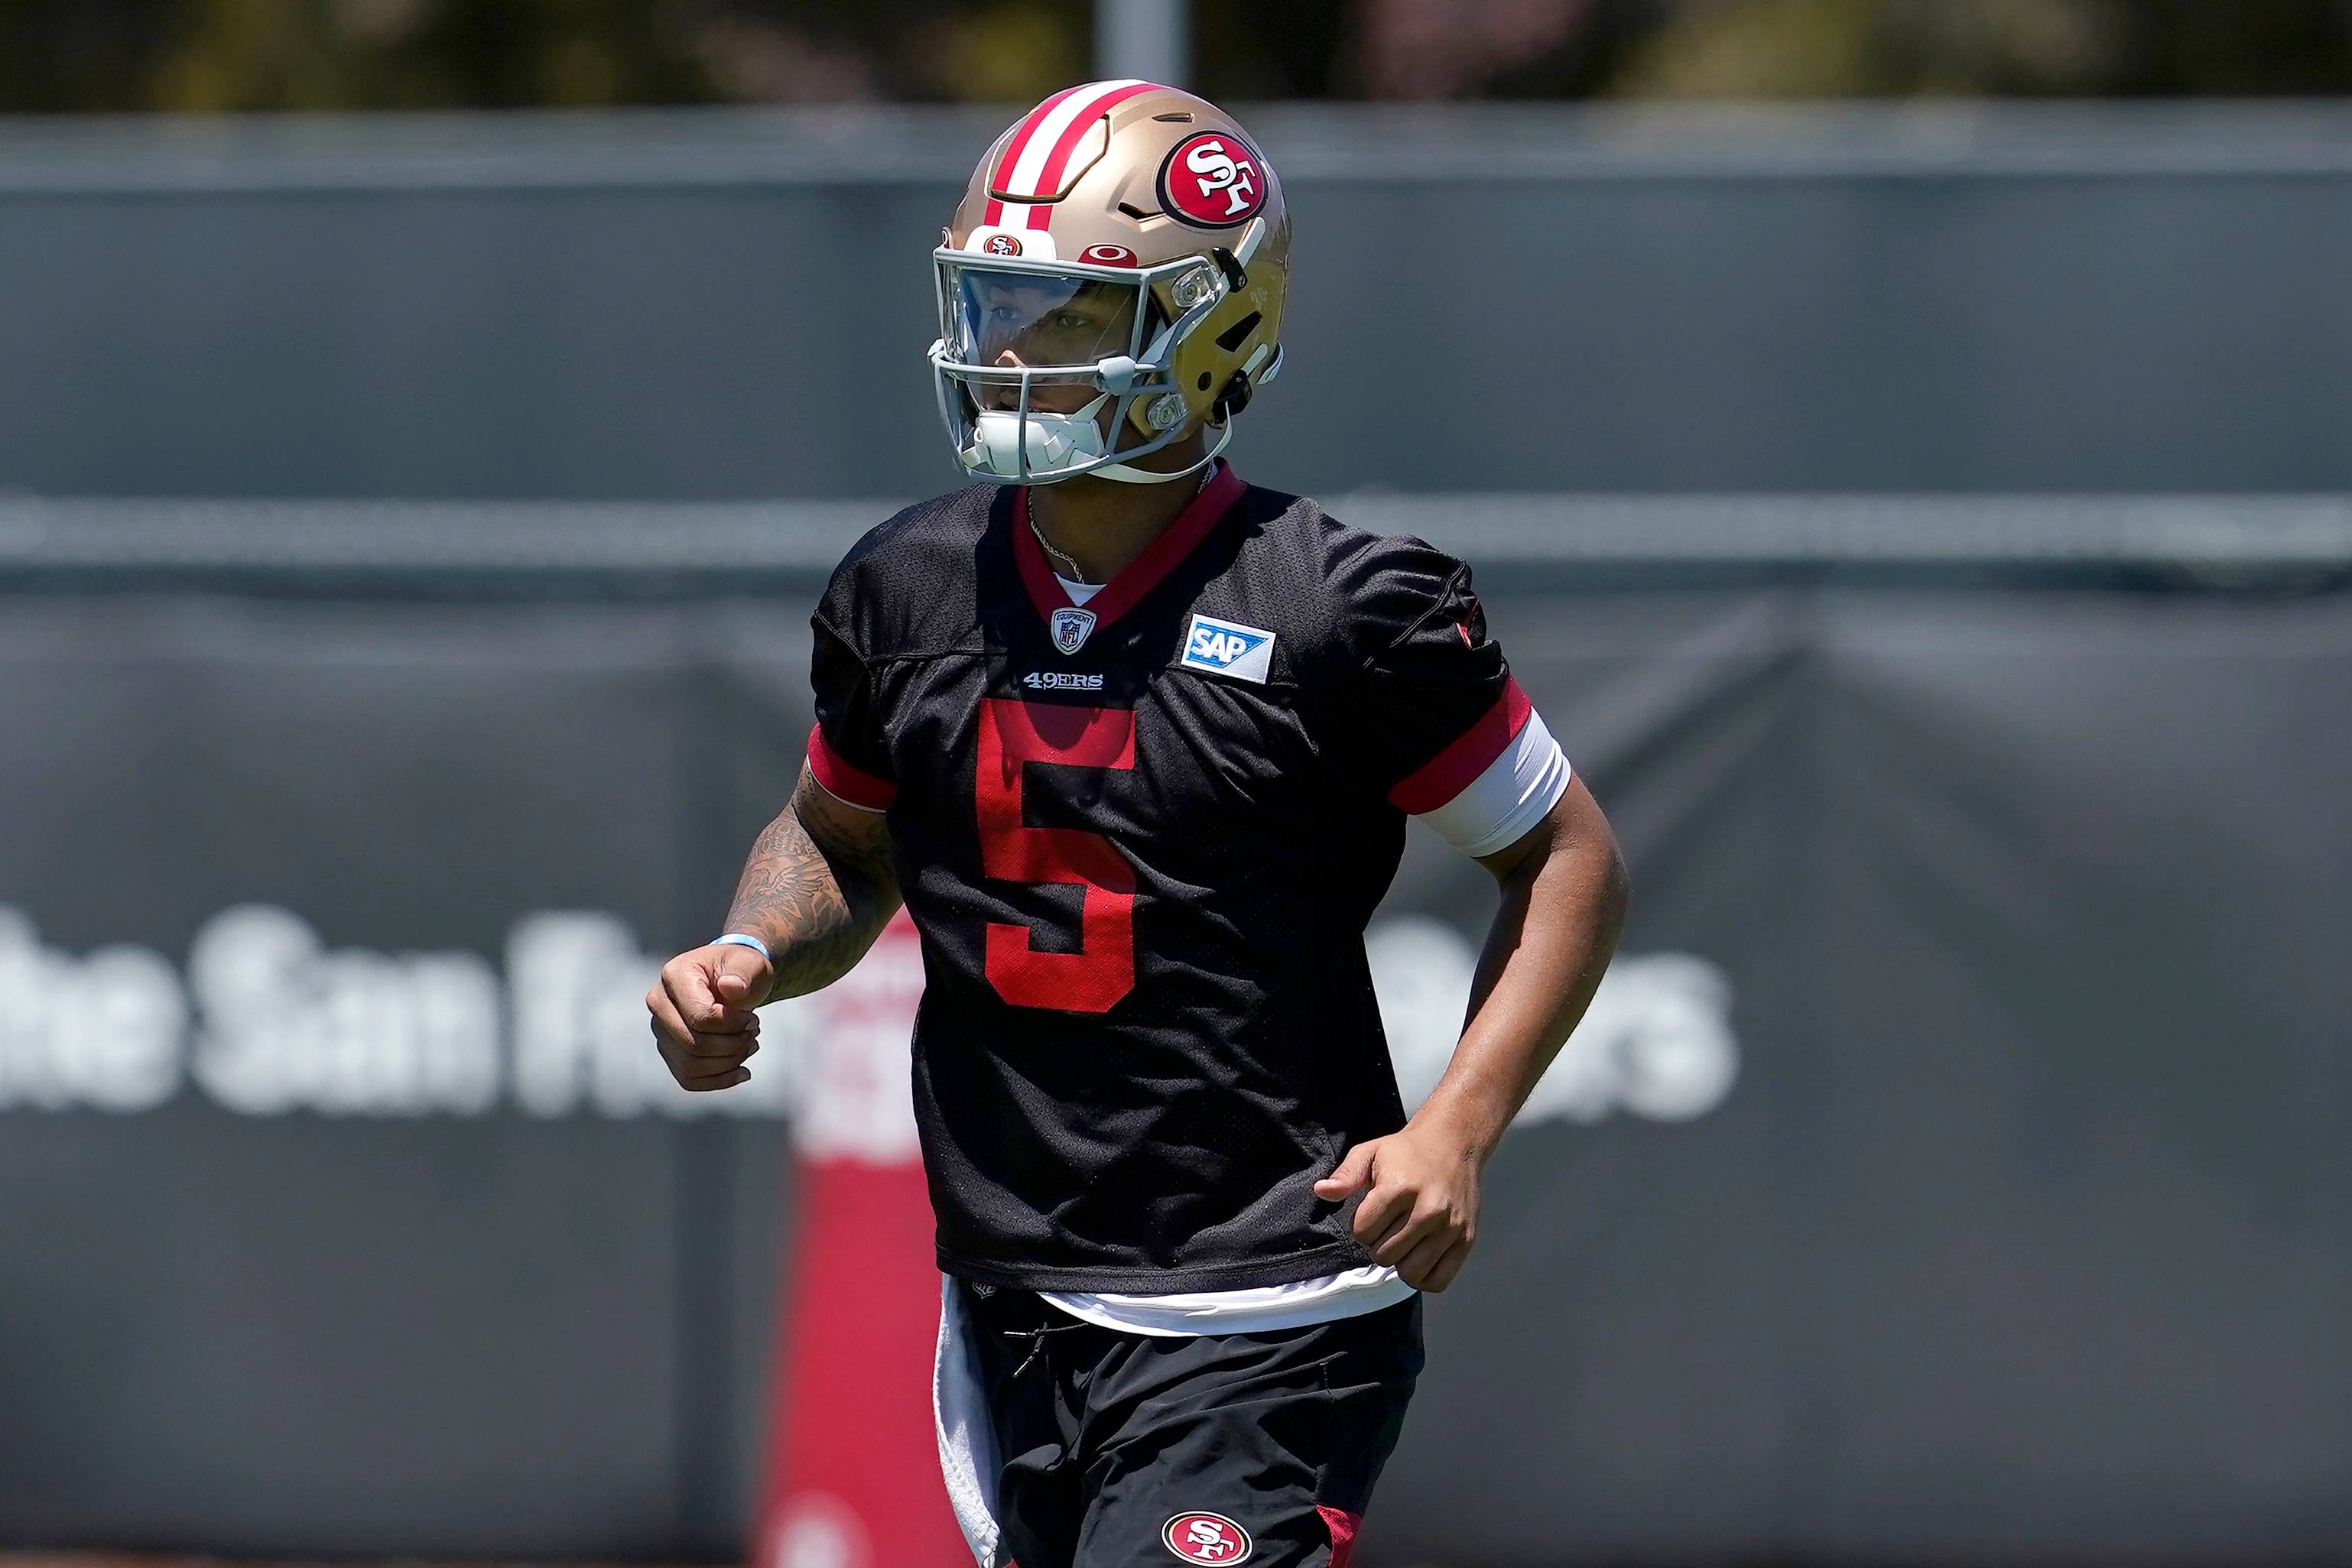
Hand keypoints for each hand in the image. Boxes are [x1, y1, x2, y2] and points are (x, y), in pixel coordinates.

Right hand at [647, 942, 773, 1090]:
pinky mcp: (670, 1050)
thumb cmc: (741, 970)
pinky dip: (718, 1081)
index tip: (754, 1020)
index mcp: (674, 976)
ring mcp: (661, 1030)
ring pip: (691, 1066)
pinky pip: (689, 1079)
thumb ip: (742, 973)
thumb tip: (731, 986)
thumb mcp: (749, 964)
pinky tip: (742, 1072)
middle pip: (693, 1045)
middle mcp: (659, 1004)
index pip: (700, 1017)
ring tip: (750, 1046)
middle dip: (732, 1046)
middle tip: (754, 1033)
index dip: (733, 1025)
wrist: (734, 980)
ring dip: (728, 1063)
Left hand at [1313, 1116, 1486, 1292]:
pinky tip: (1418, 1257)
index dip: (1359, 1225)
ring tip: (1402, 1241)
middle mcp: (1428, 1210)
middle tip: (1387, 1226)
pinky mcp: (1466, 1239)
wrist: (1454, 1142)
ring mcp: (1450, 1227)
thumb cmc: (1408, 1151)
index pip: (1361, 1232)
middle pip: (1383, 1255)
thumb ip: (1345, 1175)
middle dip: (1378, 1244)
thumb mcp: (1370, 1152)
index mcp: (1400, 1188)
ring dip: (1399, 1262)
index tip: (1370, 1213)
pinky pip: (1438, 1280)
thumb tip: (1322, 1191)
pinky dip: (1423, 1277)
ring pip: (1410, 1272)